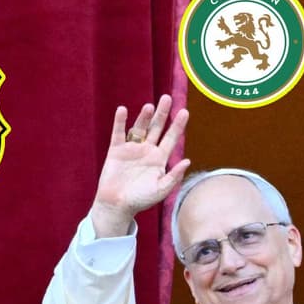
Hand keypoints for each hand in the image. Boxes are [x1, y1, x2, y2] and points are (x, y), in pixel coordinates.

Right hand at [90, 94, 190, 237]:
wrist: (117, 205)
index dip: (177, 125)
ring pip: (140, 128)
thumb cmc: (140, 200)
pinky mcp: (116, 150)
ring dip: (144, 117)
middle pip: (157, 128)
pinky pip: (118, 133)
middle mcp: (147, 150)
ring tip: (150, 107)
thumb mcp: (160, 190)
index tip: (184, 111)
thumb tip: (187, 161)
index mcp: (159, 159)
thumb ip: (173, 176)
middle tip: (167, 98)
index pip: (171, 138)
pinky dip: (120, 122)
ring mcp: (132, 149)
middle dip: (162, 114)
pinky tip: (123, 111)